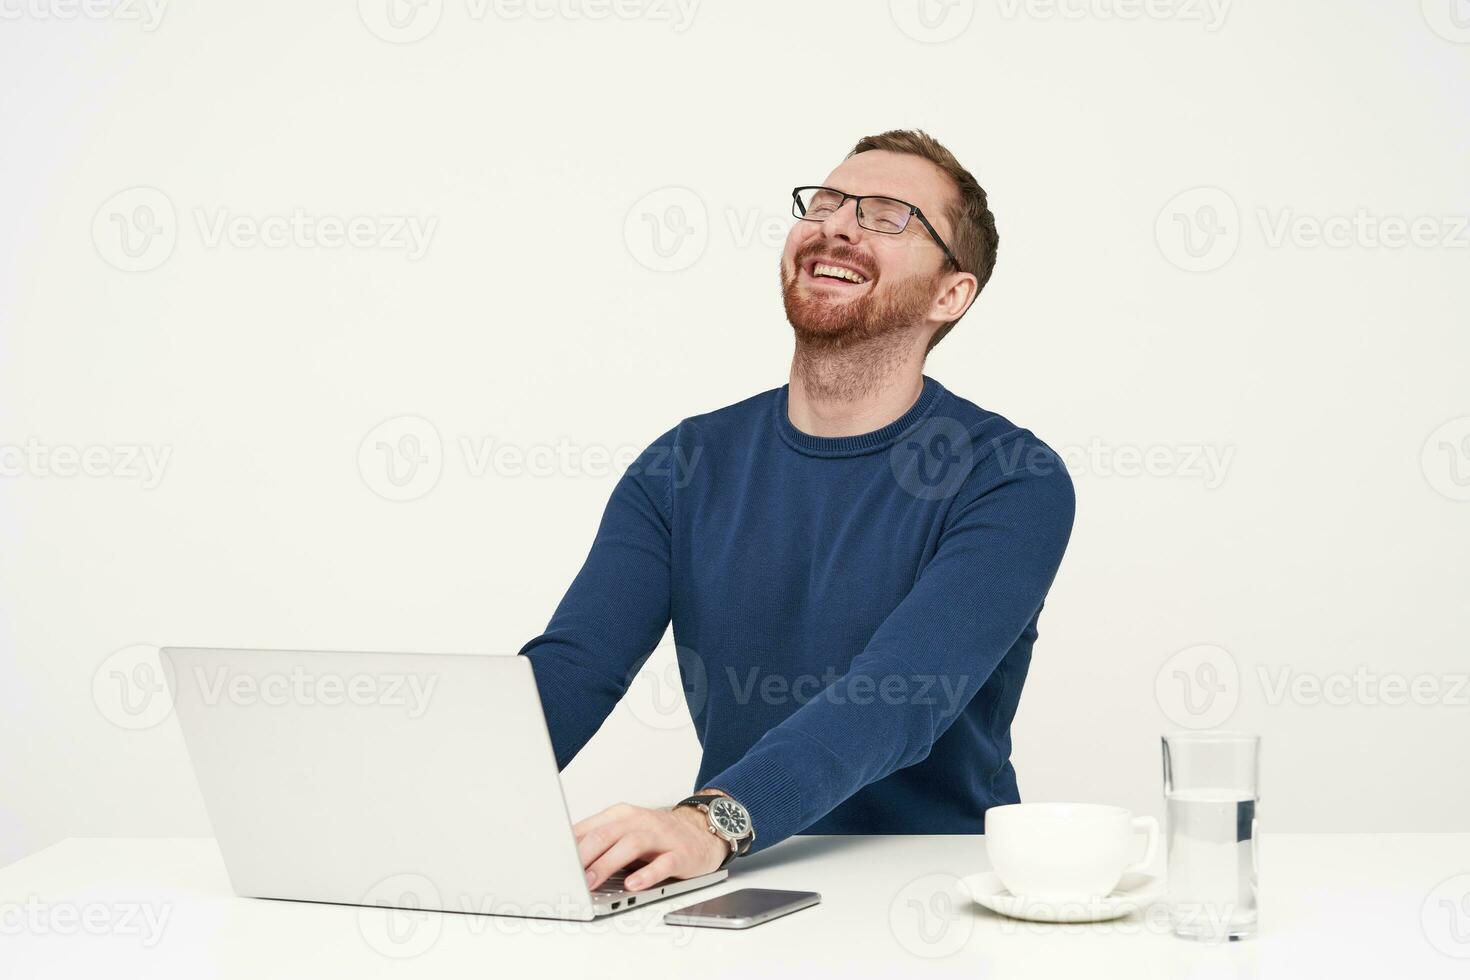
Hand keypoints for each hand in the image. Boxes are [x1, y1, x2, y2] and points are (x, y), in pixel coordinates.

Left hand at [573, 800, 729, 891]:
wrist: (702, 831)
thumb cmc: (658, 835)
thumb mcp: (625, 830)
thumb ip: (598, 839)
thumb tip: (563, 855)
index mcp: (622, 815)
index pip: (590, 827)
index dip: (570, 845)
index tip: (553, 862)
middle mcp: (640, 821)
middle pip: (607, 834)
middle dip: (585, 856)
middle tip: (568, 876)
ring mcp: (662, 836)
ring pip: (631, 845)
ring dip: (607, 864)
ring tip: (591, 882)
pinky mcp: (681, 853)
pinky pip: (663, 863)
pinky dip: (647, 874)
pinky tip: (634, 884)